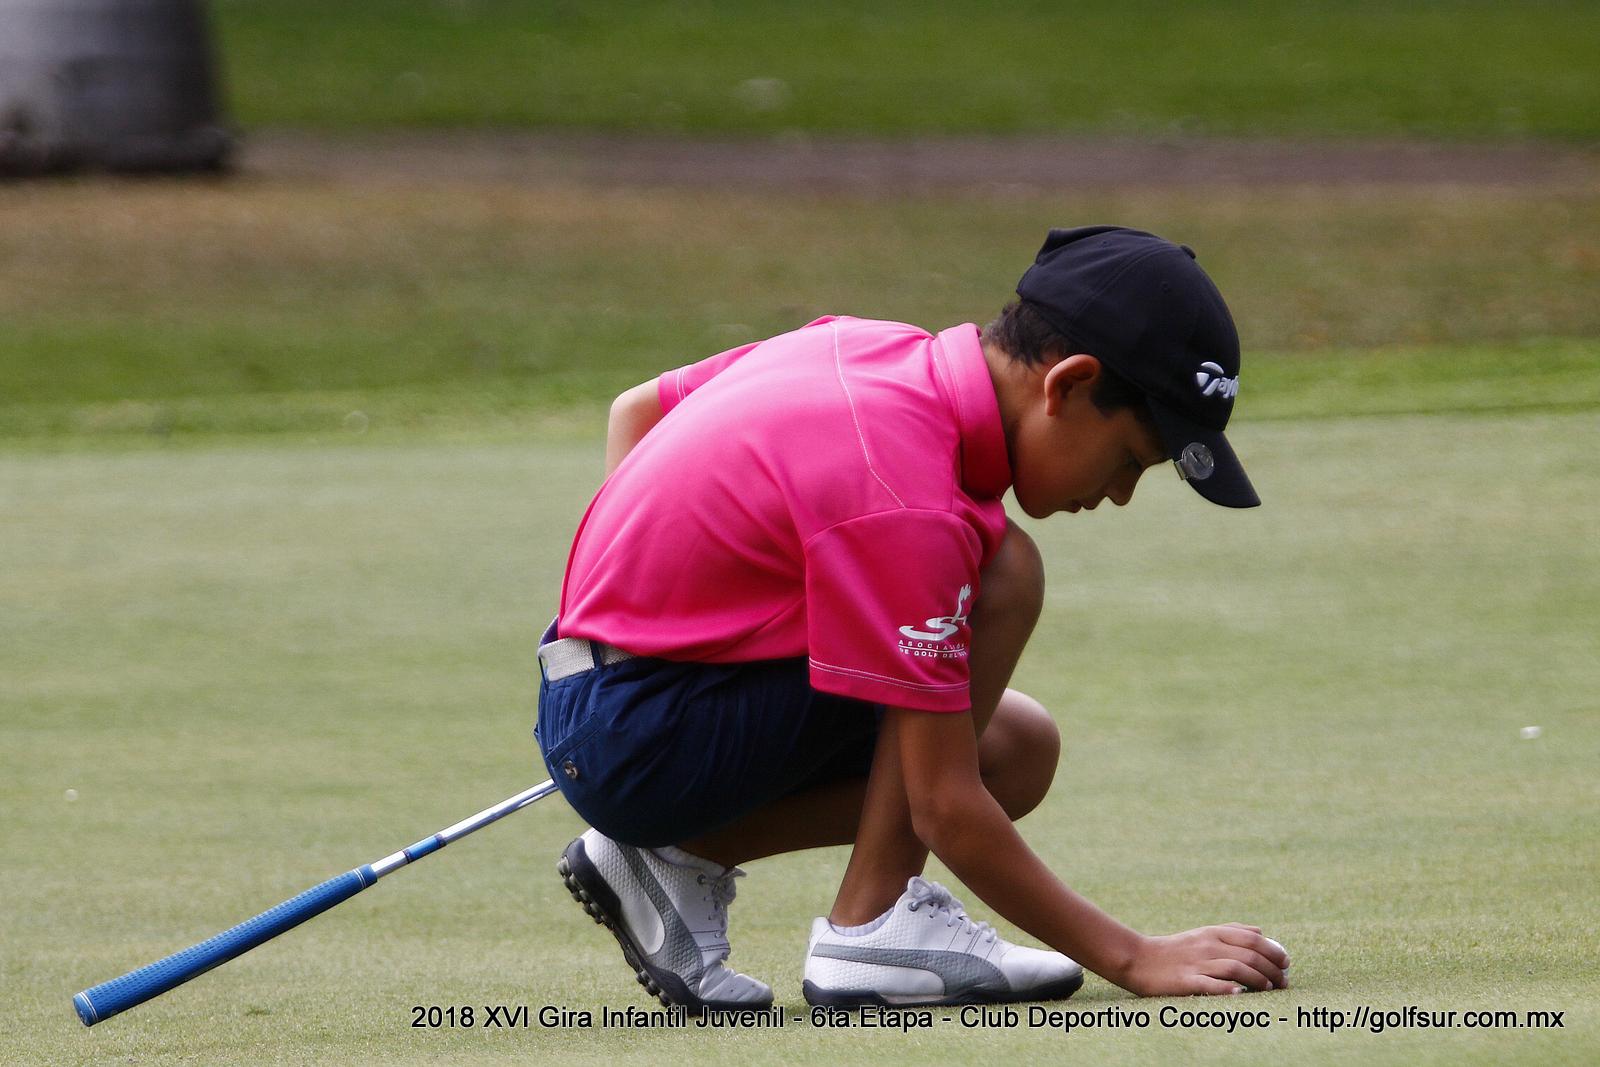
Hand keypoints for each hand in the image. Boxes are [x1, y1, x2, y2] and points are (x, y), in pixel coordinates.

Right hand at [1119, 923, 1289, 995]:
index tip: (1286, 963)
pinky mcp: (1185, 981)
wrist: (1139, 958)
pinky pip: (1211, 985)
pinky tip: (1241, 994)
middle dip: (1273, 970)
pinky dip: (1229, 989)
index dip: (1274, 951)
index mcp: (1213, 933)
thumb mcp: (1203, 933)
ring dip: (1259, 980)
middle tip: (1283, 982)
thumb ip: (1232, 931)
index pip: (1252, 939)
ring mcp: (1196, 963)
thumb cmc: (1175, 949)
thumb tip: (1262, 932)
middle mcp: (1207, 946)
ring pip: (1236, 968)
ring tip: (1269, 990)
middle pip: (1249, 955)